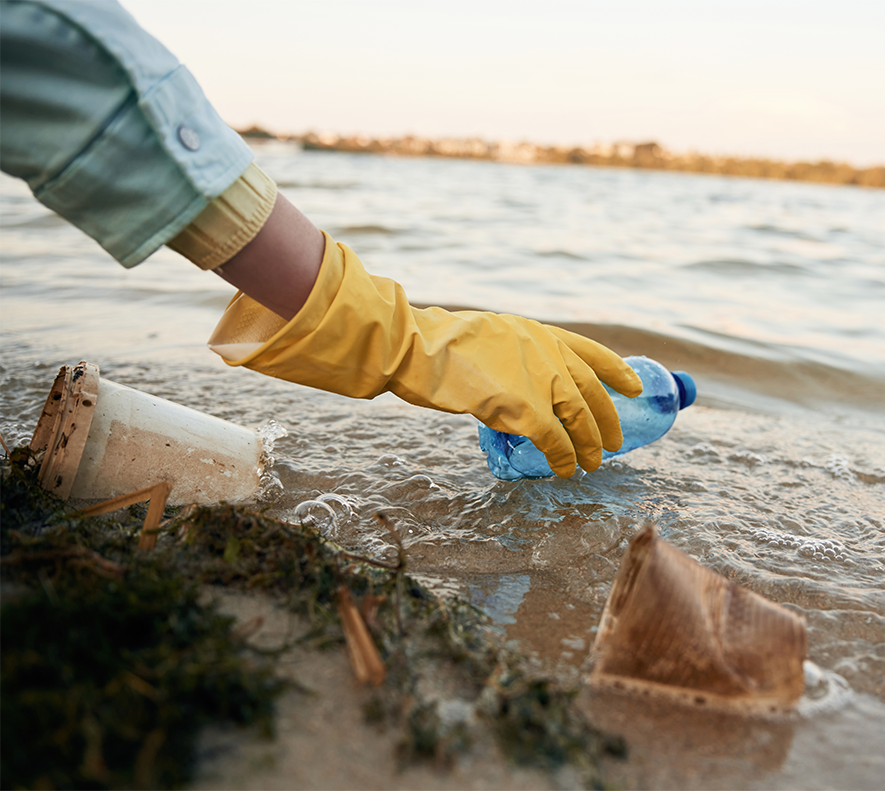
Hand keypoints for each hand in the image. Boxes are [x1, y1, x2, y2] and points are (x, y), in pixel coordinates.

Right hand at [209, 230, 640, 476]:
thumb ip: (519, 355)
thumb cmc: (443, 345)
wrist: (418, 348)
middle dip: (608, 421)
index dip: (620, 371)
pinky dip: (564, 457)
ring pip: (581, 419)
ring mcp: (538, 379)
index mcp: (542, 333)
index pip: (594, 352)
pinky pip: (555, 440)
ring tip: (593, 464)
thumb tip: (527, 381)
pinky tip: (566, 470)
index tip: (636, 387)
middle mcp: (549, 353)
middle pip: (593, 393)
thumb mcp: (493, 337)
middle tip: (613, 444)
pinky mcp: (522, 408)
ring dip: (590, 445)